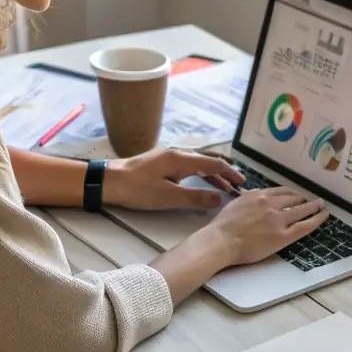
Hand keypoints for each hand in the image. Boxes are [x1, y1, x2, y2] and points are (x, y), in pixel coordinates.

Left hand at [102, 147, 245, 210]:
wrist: (108, 182)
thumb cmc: (137, 189)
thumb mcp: (168, 197)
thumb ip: (196, 197)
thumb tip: (220, 198)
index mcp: (181, 159)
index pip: (213, 164)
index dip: (230, 173)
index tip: (243, 183)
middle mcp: (177, 153)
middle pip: (207, 160)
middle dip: (224, 172)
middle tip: (238, 184)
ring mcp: (168, 156)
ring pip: (197, 162)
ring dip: (212, 173)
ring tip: (224, 186)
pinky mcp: (160, 162)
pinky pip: (188, 165)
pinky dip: (199, 173)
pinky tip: (200, 182)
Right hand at [205, 187, 327, 266]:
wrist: (221, 239)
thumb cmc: (222, 226)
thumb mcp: (234, 204)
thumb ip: (246, 201)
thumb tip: (251, 199)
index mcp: (257, 195)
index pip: (279, 191)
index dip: (290, 193)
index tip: (295, 195)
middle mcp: (270, 203)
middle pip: (292, 198)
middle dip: (302, 199)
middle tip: (310, 201)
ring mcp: (278, 219)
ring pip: (302, 209)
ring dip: (314, 206)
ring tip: (321, 206)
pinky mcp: (283, 235)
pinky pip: (304, 225)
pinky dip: (316, 219)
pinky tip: (323, 216)